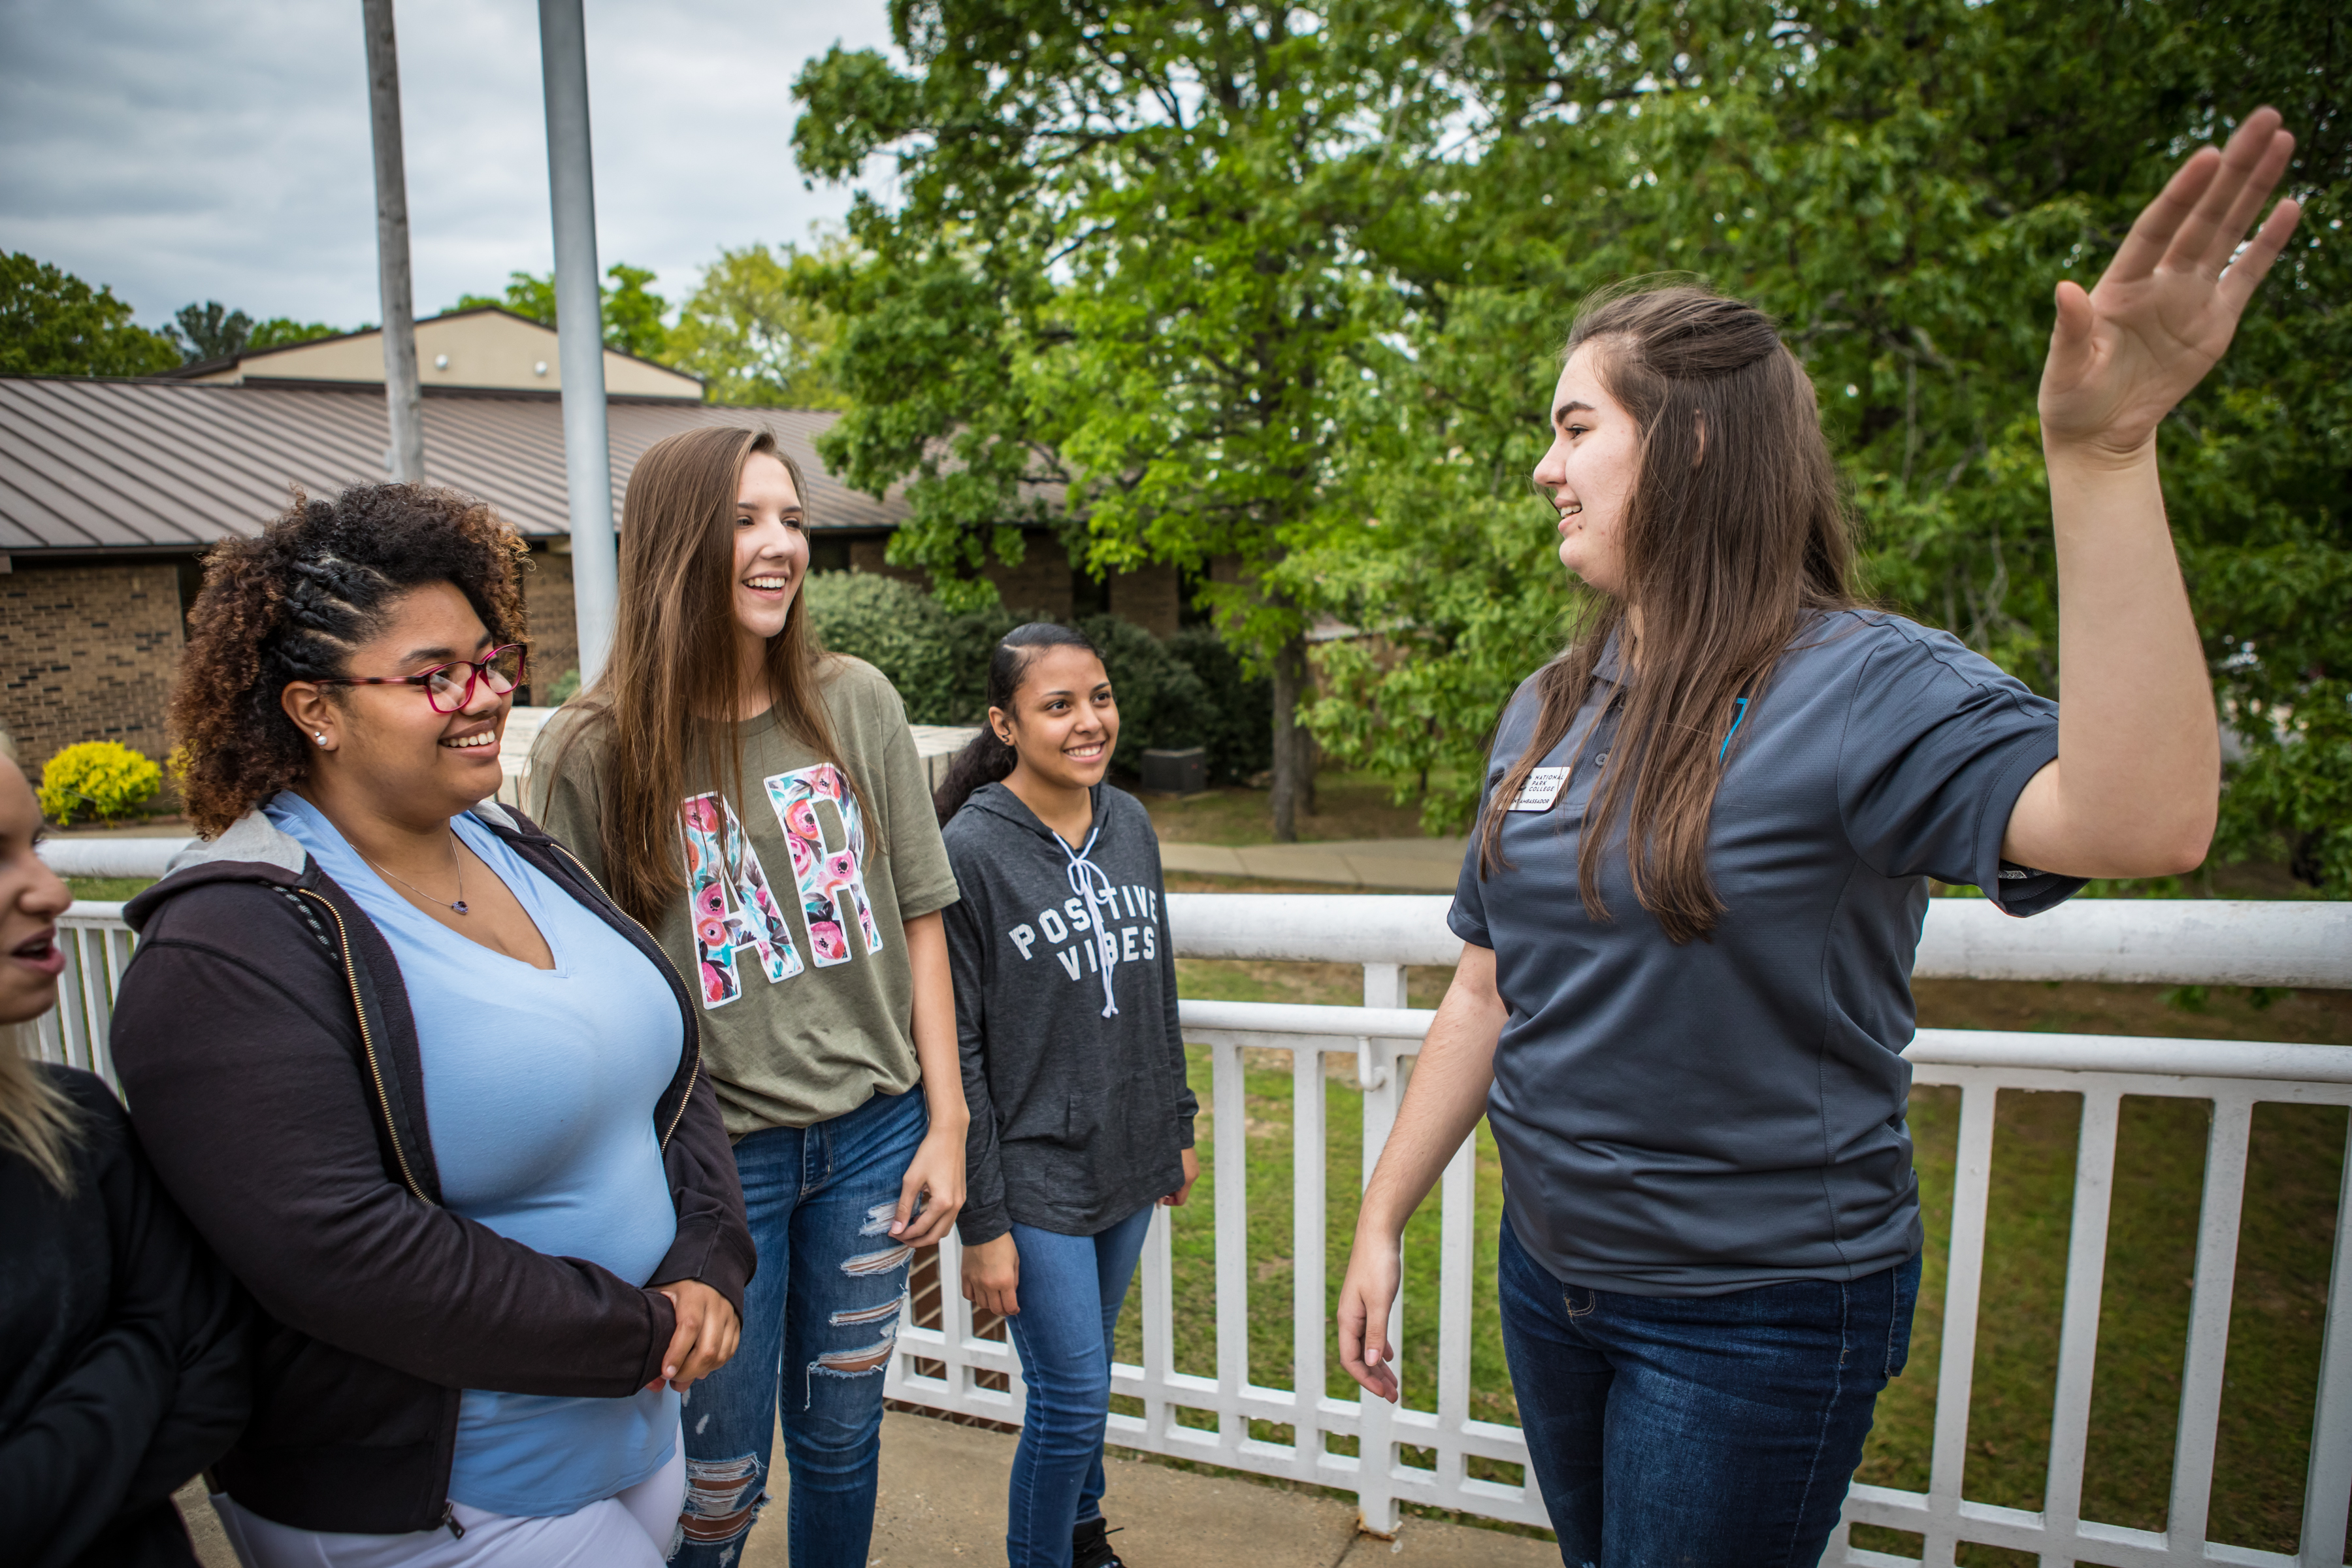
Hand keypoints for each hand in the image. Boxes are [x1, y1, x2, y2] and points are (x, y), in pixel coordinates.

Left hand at [649, 1279, 739, 1391]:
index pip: (689, 1327)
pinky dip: (715, 1365)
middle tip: (672, 1379)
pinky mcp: (737, 1324)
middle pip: (708, 1348)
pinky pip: (729, 1352)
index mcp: (694, 1295)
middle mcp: (716, 1304)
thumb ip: (655, 1333)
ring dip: (701, 1371)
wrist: (708, 1270)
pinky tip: (700, 1367)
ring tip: (684, 1376)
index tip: (665, 1372)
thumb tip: (656, 1380)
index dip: (677, 1353)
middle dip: (689, 1371)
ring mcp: (730, 1315)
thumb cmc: (677, 1289)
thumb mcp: (661, 1298)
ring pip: (720, 1354)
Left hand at [891, 1124, 965, 1247]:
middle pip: (935, 1236)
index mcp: (943, 1203)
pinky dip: (935, 1224)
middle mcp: (956, 1206)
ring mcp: (960, 1201)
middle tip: (899, 1236)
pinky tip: (921, 1217)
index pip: (922, 1230)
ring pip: (944, 1230)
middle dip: (916, 1240)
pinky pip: (949, 1219)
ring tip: (908, 1229)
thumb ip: (903, 1207)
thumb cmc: (930, 1152)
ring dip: (927, 1234)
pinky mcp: (961, 1196)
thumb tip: (896, 1229)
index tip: (890, 1233)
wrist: (950, 1134)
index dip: (904, 1234)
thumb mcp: (911, 1180)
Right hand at [961, 1232, 1020, 1317]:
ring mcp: (975, 1281)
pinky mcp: (965, 1276)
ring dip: (989, 1304)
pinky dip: (975, 1297)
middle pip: (995, 1309)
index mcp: (1005, 1281)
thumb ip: (1015, 1281)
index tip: (1016, 1309)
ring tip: (994, 1298)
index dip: (1014, 1311)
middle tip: (1006, 1307)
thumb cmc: (1003, 1243)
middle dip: (1003, 1311)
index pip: (1009, 1306)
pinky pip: (968, 1295)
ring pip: (982, 1304)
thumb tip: (1012, 1295)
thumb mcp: (1016, 1261)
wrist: (984, 1228)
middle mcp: (989, 1284)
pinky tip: (981, 1292)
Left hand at [1161, 1145, 1199, 1206]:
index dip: (1169, 1202)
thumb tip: (1159, 1205)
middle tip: (1159, 1183)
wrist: (1178, 1133)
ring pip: (1183, 1183)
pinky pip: (1186, 1174)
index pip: (1180, 1201)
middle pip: (1182, 1192)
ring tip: (1163, 1173)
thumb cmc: (1166, 1151)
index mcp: (1187, 1179)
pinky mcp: (1194, 1163)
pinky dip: (1178, 1175)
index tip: (1160, 1197)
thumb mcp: (1162, 1171)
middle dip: (1170, 1191)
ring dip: (1174, 1182)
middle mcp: (1193, 1176)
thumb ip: (1161, 1188)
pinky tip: (1170, 1166)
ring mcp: (1195, 1169)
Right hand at [1336, 1228, 1400, 1403]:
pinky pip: (1371, 1334)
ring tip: (1394, 1384)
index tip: (1385, 1393)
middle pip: (1359, 1358)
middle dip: (1375, 1379)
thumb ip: (1375, 1332)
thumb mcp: (1380, 1302)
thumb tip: (1370, 1362)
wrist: (1378, 1235)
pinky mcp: (1368, 1303)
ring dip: (1379, 1367)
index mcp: (1348, 1320)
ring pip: (1366, 1347)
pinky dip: (1379, 1348)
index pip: (1351, 1360)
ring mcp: (1358, 1311)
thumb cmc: (1378, 1265)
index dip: (1367, 1380)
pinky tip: (1389, 1356)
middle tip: (1394, 1396)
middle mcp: (1350, 1319)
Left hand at [2039, 107, 2300, 462]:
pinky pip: (2247, 275)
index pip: (2156, 228)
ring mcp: (2190, 296)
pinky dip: (2268, 244)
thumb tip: (2065, 288)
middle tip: (2263, 118)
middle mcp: (2159, 280)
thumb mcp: (2064, 368)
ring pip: (2228, 231)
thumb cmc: (2071, 397)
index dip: (2182, 193)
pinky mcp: (2216, 321)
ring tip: (2281, 140)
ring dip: (2255, 189)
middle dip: (2233, 169)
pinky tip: (2290, 206)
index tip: (2208, 155)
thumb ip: (2070, 330)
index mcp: (2120, 285)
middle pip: (2202, 215)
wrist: (2099, 429)